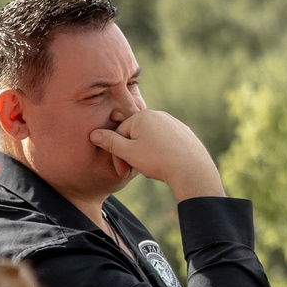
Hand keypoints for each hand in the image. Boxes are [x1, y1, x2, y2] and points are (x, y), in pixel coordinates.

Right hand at [88, 108, 224, 201]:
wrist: (192, 169)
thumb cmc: (158, 160)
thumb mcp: (129, 153)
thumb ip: (110, 142)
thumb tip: (94, 134)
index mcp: (142, 116)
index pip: (120, 133)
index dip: (118, 154)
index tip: (122, 171)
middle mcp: (158, 115)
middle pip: (135, 135)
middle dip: (132, 154)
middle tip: (135, 171)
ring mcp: (173, 123)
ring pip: (150, 139)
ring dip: (145, 154)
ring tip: (152, 168)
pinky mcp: (184, 133)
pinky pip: (166, 142)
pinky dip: (161, 153)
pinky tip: (165, 164)